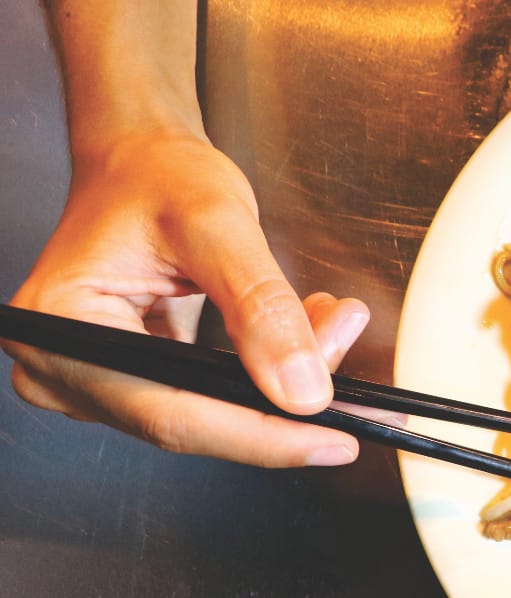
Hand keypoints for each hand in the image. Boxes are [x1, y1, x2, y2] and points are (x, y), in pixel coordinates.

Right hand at [4, 131, 367, 466]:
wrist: (141, 157)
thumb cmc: (158, 173)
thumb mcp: (217, 224)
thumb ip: (260, 307)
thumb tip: (303, 390)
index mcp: (61, 327)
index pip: (171, 413)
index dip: (261, 436)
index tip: (335, 441)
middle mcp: (64, 364)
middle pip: (193, 419)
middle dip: (285, 404)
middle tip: (362, 390)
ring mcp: (94, 374)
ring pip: (210, 410)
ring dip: (283, 380)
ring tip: (335, 327)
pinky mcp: (132, 374)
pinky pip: (208, 393)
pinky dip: (264, 369)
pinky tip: (307, 337)